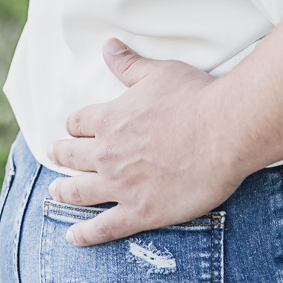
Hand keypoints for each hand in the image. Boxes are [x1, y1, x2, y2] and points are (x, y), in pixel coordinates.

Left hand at [48, 40, 240, 246]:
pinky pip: (101, 228)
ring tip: (56, 191)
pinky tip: (73, 236)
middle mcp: (108, 154)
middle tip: (57, 155)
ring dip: (63, 191)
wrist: (225, 131)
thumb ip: (129, 64)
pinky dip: (83, 234)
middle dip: (62, 155)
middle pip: (72, 157)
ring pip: (79, 192)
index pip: (79, 122)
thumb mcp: (159, 72)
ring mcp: (121, 185)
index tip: (73, 128)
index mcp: (110, 119)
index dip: (75, 125)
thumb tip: (108, 46)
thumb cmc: (196, 97)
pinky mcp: (139, 212)